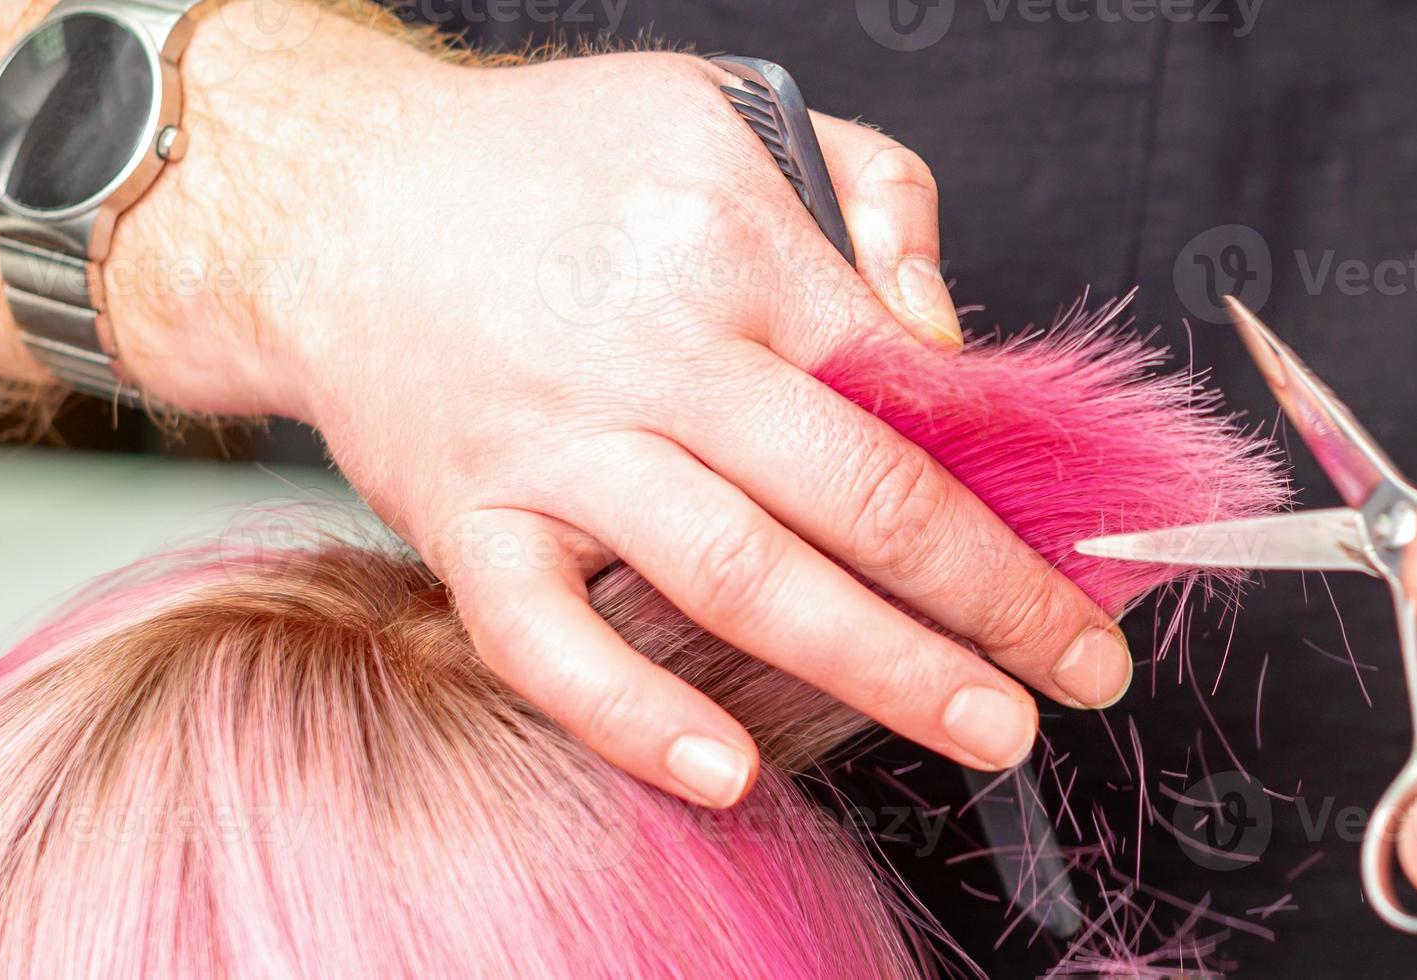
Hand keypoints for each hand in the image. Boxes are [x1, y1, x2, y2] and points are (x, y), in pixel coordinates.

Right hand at [102, 11, 1130, 806]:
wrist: (330, 195)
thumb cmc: (545, 160)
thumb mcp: (730, 109)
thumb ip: (875, 200)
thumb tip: (947, 341)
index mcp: (739, 247)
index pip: (915, 392)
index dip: (1017, 485)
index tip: (1087, 555)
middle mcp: (655, 352)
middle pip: (860, 497)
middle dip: (994, 599)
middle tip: (1081, 671)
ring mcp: (555, 446)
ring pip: (740, 578)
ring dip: (881, 667)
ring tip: (985, 729)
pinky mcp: (464, 520)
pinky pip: (549, 638)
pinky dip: (634, 715)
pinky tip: (726, 771)